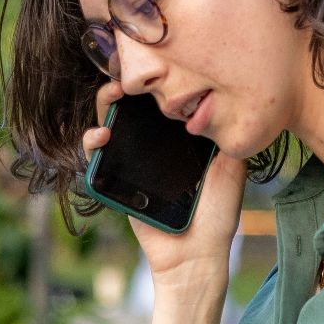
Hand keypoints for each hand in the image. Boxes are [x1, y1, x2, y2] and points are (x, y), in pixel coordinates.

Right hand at [82, 81, 245, 323]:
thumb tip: (226, 105)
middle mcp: (154, 150)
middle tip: (125, 75)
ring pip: (110, 127)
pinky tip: (101, 137)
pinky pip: (97, 160)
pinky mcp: (115, 183)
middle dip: (124, 87)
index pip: (161, 105)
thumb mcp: (231, 173)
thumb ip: (228, 141)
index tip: (153, 66)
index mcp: (179, 143)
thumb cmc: (216, 219)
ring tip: (112, 96)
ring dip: (104, 106)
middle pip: (132, 110)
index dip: (153, 85)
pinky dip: (92, 143)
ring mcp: (132, 165)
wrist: (195, 257)